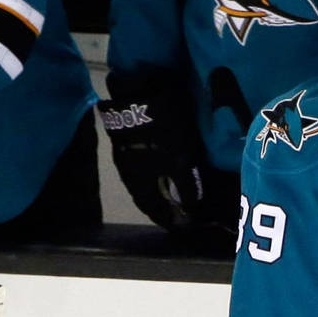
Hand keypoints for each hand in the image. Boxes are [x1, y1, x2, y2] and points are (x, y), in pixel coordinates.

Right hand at [99, 70, 226, 239]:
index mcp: (137, 182)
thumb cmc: (162, 131)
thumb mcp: (179, 160)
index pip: (152, 210)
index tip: (181, 226)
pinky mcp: (130, 136)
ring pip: (146, 178)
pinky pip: (146, 162)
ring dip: (161, 186)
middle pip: (147, 196)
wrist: (140, 90)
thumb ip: (185, 186)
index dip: (167, 220)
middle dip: (164, 204)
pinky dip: (158, 169)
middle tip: (182, 210)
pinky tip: (168, 165)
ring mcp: (126, 153)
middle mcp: (128, 172)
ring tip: (177, 190)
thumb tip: (191, 208)